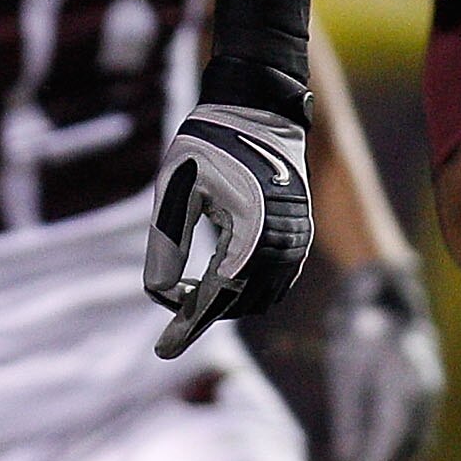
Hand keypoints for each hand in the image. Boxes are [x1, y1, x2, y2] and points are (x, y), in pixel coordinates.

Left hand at [145, 104, 313, 358]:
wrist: (257, 109)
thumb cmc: (209, 144)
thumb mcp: (176, 190)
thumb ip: (167, 244)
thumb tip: (161, 296)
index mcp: (253, 232)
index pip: (218, 296)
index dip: (188, 325)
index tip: (163, 351)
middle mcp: (283, 242)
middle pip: (240, 303)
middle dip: (205, 312)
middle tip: (172, 308)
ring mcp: (297, 240)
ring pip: (261, 297)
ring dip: (227, 302)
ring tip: (189, 293)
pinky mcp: (300, 235)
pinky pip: (276, 281)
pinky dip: (246, 289)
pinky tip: (216, 280)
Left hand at [251, 259, 445, 460]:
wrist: (390, 297)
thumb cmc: (359, 330)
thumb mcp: (343, 370)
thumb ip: (347, 417)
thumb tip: (346, 460)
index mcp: (401, 386)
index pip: (386, 442)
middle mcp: (423, 393)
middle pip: (405, 447)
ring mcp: (432, 392)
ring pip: (417, 440)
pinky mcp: (431, 391)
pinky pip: (420, 428)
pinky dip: (403, 447)